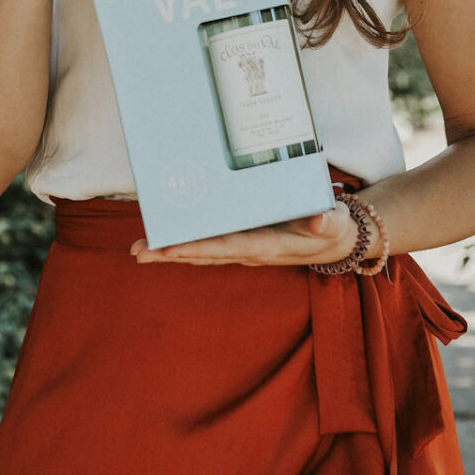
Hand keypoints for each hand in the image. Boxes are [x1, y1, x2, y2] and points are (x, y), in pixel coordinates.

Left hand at [130, 199, 363, 267]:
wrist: (335, 241)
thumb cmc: (333, 228)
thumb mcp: (335, 223)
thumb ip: (328, 222)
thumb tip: (322, 220)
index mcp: (268, 246)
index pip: (227, 247)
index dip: (197, 248)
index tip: (170, 248)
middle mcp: (250, 251)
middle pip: (205, 253)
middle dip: (171, 253)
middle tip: (138, 251)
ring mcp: (244, 248)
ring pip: (202, 251)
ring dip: (171, 252)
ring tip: (140, 250)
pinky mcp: (243, 241)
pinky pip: (209, 244)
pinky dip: (186, 244)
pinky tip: (164, 243)